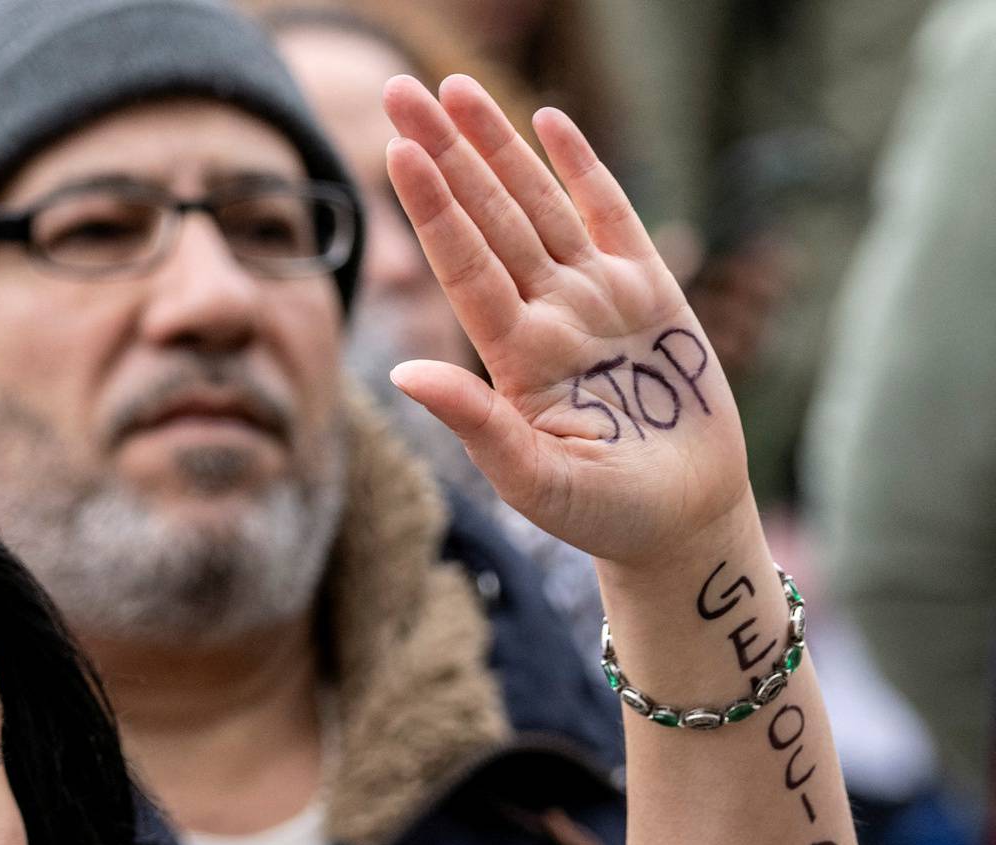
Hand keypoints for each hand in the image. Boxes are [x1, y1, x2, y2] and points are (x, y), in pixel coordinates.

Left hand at [381, 76, 750, 568]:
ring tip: (454, 89)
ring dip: (497, 146)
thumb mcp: (535, 482)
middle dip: (446, 153)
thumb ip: (477, 427)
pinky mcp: (651, 293)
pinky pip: (610, 215)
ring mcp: (596, 299)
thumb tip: (402, 378)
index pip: (464, 266)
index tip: (397, 150)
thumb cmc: (605, 516)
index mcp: (514, 358)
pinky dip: (581, 167)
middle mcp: (547, 316)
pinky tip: (546, 122)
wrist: (680, 523)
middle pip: (488, 217)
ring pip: (538, 205)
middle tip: (398, 88)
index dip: (433, 207)